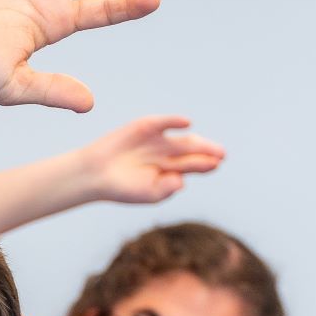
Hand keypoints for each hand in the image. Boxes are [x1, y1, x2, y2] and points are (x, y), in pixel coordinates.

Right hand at [80, 115, 224, 203]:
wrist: (95, 174)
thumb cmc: (122, 188)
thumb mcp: (148, 194)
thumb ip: (167, 188)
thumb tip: (182, 179)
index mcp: (171, 170)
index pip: (194, 166)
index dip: (206, 164)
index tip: (216, 164)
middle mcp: (168, 154)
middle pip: (192, 151)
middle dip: (207, 152)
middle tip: (220, 154)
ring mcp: (158, 140)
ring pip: (182, 139)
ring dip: (197, 141)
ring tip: (205, 145)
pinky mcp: (145, 128)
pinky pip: (164, 123)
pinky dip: (175, 121)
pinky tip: (187, 124)